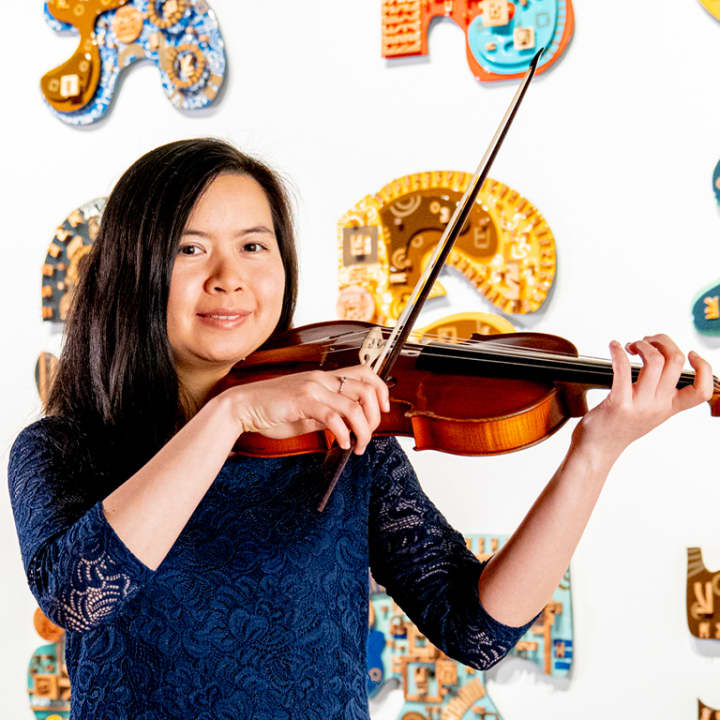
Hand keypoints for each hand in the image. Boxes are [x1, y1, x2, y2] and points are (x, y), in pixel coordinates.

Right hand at [224, 365, 389, 453]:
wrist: (243, 406)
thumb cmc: (273, 410)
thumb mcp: (307, 412)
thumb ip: (328, 414)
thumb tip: (349, 426)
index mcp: (325, 378)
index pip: (365, 373)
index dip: (382, 391)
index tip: (383, 411)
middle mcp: (322, 379)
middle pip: (367, 389)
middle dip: (375, 417)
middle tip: (367, 436)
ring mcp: (312, 388)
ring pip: (354, 406)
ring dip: (363, 430)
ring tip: (357, 446)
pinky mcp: (302, 401)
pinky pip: (333, 417)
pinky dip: (343, 433)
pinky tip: (340, 443)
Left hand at [572, 334, 712, 461]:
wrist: (598, 449)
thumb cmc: (619, 426)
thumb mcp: (648, 411)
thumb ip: (659, 393)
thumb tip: (661, 362)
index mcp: (669, 407)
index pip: (702, 391)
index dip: (704, 368)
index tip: (691, 353)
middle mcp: (658, 405)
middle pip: (675, 362)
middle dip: (662, 341)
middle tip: (647, 341)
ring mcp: (639, 404)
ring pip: (654, 361)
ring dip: (642, 345)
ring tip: (631, 346)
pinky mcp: (618, 402)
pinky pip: (623, 369)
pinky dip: (618, 352)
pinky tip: (613, 346)